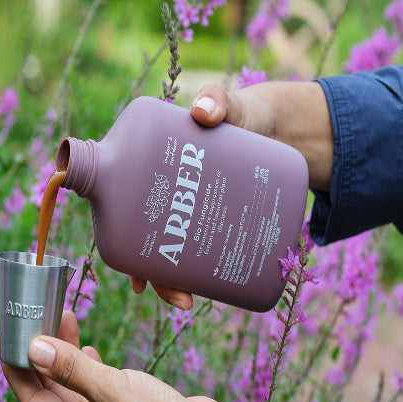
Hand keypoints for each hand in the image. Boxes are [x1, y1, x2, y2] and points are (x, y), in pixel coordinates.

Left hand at [0, 311, 243, 401]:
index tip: (5, 335)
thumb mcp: (113, 392)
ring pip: (76, 384)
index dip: (15, 366)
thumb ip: (72, 369)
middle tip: (36, 316)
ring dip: (67, 354)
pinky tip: (92, 349)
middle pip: (52, 389)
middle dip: (42, 353)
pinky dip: (91, 365)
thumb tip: (33, 347)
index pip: (32, 397)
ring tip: (64, 319)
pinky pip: (98, 386)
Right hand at [130, 80, 332, 307]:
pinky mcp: (217, 221)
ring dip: (172, 281)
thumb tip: (203, 112)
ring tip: (189, 301)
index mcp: (152, 167)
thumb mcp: (232, 106)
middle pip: (146, 239)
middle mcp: (167, 195)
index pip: (124, 204)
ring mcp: (192, 211)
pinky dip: (197, 272)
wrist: (281, 129)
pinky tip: (204, 288)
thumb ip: (219, 101)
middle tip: (177, 296)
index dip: (121, 239)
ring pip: (171, 251)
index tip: (133, 272)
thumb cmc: (245, 114)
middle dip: (153, 275)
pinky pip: (200, 251)